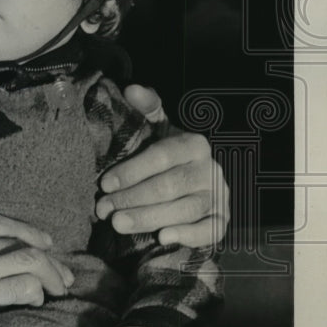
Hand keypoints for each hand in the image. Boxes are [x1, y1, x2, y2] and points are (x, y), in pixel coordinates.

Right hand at [0, 189, 73, 326]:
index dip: (26, 229)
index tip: (45, 240)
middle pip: (21, 241)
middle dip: (49, 257)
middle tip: (62, 274)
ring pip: (29, 259)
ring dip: (50, 274)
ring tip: (58, 289)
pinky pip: (23, 285)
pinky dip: (36, 292)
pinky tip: (35, 301)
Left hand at [95, 84, 229, 248]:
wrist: (195, 181)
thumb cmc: (167, 155)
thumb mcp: (158, 128)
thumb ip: (147, 108)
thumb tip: (132, 89)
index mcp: (193, 144)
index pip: (160, 156)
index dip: (131, 170)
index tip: (104, 183)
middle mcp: (210, 168)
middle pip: (168, 186)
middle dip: (132, 198)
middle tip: (104, 209)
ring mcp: (219, 195)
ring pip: (184, 209)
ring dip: (149, 218)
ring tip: (118, 223)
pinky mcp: (222, 219)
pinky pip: (210, 230)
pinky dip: (188, 235)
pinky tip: (163, 238)